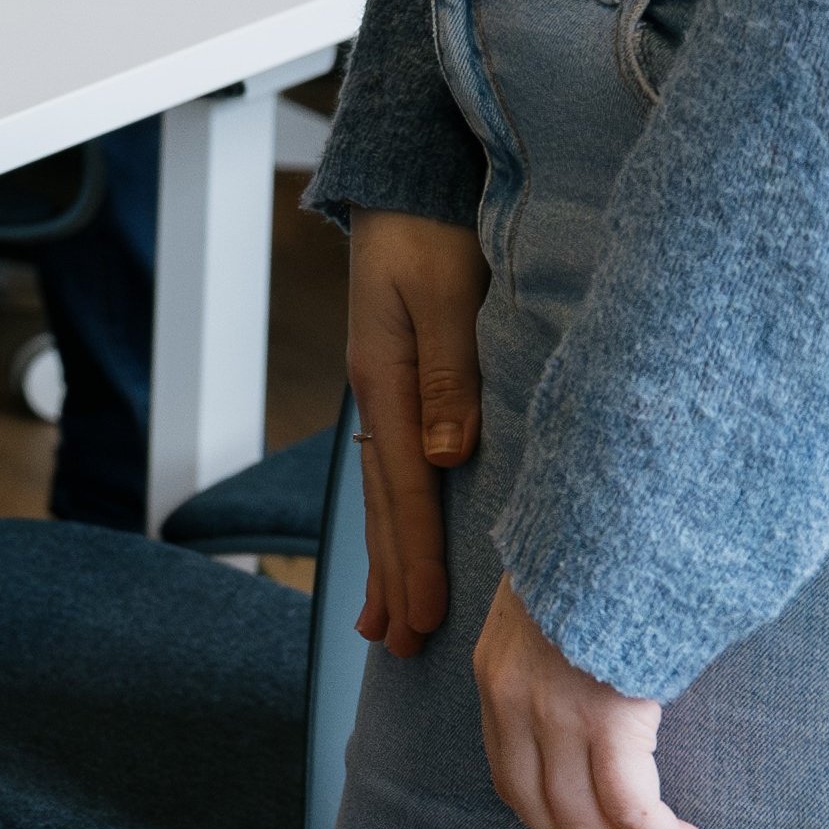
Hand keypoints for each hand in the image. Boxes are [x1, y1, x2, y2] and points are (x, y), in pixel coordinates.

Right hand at [344, 208, 486, 656]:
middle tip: (399, 649)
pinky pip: (394, 467)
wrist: (409, 179)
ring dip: (387, 558)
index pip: (405, 489)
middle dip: (394, 578)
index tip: (426, 620)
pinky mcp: (402, 380)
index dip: (416, 557)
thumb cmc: (433, 229)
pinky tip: (397, 540)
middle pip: (385, 504)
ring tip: (384, 622)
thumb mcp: (443, 293)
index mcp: (388, 378)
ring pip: (385, 492)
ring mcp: (385, 389)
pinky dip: (394, 516)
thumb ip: (448, 374)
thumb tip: (448, 456)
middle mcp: (380, 393)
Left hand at [480, 583, 698, 828]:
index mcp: (494, 678)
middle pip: (546, 810)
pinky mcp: (604, 716)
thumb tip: (584, 709)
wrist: (612, 516)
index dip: (558, 818)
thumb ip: (549, 661)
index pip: (512, 780)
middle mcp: (513, 703)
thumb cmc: (592, 559)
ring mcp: (555, 713)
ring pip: (589, 817)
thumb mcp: (544, 608)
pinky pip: (630, 806)